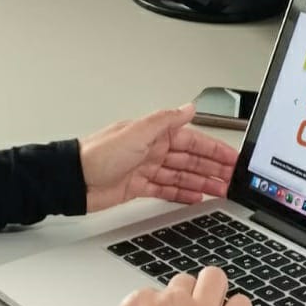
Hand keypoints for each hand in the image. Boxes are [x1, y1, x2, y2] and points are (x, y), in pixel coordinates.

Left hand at [79, 105, 239, 212]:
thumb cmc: (97, 154)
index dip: (215, 150)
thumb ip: (165, 120)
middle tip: (233, 179)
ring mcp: (146, 168)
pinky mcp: (138, 187)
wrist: (72, 180)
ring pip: (181, 175)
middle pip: (191, 160)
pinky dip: (182, 194)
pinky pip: (166, 190)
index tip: (232, 159)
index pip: (193, 141)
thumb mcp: (136, 132)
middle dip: (213, 169)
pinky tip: (195, 198)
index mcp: (154, 134)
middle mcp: (152, 149)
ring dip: (202, 183)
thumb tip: (189, 107)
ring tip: (221, 191)